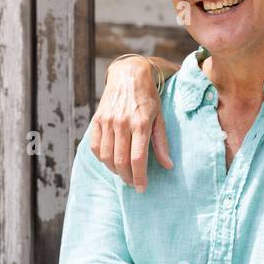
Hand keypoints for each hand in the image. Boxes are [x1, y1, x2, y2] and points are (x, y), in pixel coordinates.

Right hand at [90, 56, 171, 190]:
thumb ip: (161, 143)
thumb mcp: (160, 117)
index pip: (138, 159)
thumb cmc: (148, 96)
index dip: (139, 177)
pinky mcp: (97, 119)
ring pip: (106, 156)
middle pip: (120, 161)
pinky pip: (95, 146)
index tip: (141, 188)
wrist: (128, 74)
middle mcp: (122, 123)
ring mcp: (107, 121)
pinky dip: (101, 158)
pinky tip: (110, 161)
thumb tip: (168, 166)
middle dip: (127, 177)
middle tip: (133, 183)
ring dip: (114, 170)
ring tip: (123, 174)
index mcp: (140, 124)